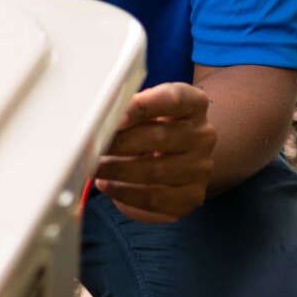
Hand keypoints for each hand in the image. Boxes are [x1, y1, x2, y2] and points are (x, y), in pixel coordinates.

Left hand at [93, 82, 216, 223]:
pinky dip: (125, 193)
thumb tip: (100, 118)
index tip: (117, 115)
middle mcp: (204, 135)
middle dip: (120, 142)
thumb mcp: (145, 109)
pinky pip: (154, 198)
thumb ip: (129, 109)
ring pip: (155, 171)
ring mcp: (201, 168)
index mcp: (195, 104)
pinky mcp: (192, 196)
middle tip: (93, 145)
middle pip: (160, 137)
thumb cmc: (154, 126)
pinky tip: (107, 185)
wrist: (178, 156)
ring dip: (117, 170)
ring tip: (94, 167)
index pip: (175, 98)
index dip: (144, 105)